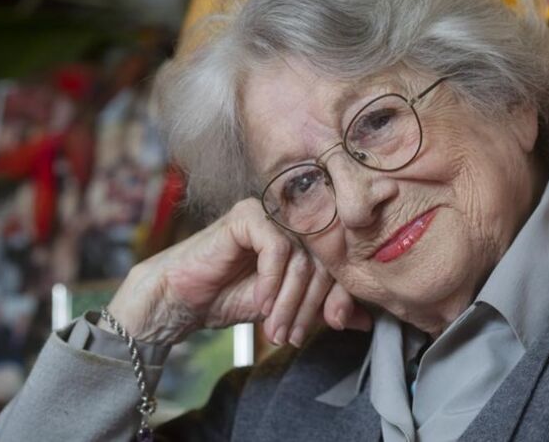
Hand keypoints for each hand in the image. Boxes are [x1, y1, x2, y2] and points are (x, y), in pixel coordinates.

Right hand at [100, 198, 370, 346]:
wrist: (180, 299)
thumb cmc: (229, 297)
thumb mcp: (287, 308)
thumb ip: (324, 308)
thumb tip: (367, 320)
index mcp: (304, 235)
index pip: (338, 261)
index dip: (340, 295)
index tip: (334, 325)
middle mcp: (291, 219)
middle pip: (323, 260)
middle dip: (312, 305)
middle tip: (295, 335)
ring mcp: (269, 213)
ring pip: (302, 258)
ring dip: (291, 301)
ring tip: (276, 329)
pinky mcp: (247, 215)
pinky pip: (277, 248)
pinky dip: (272, 281)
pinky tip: (260, 304)